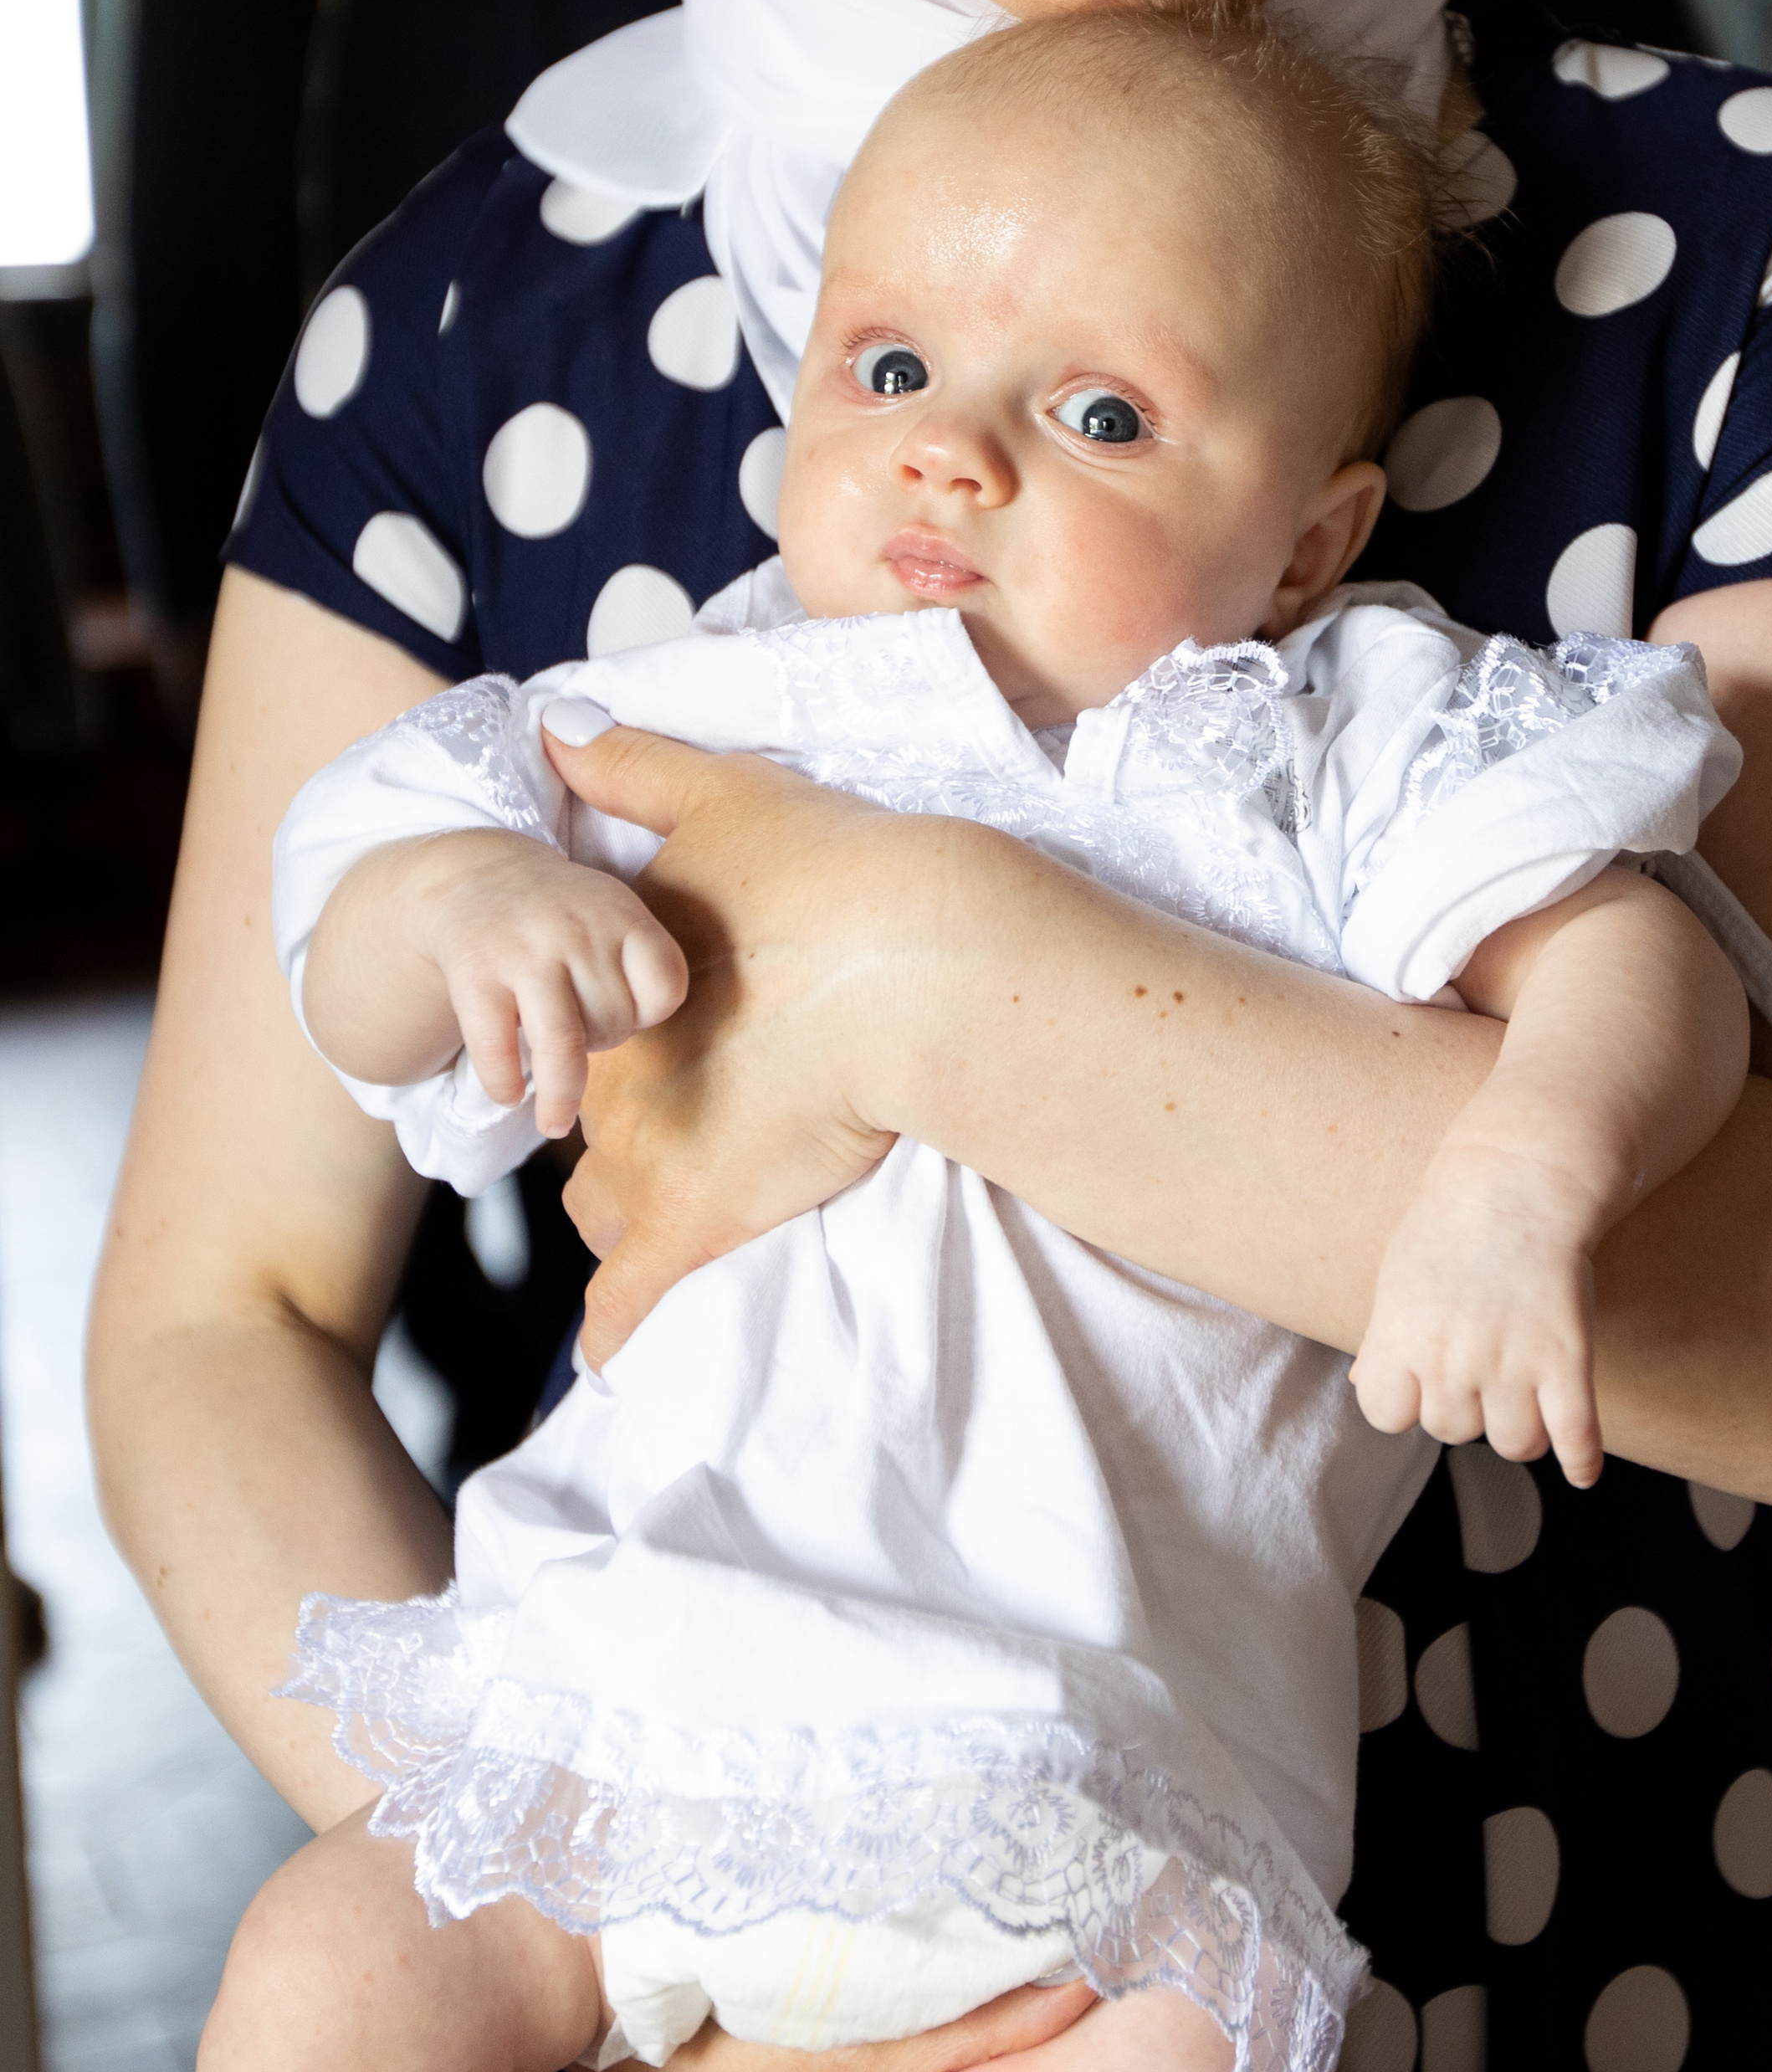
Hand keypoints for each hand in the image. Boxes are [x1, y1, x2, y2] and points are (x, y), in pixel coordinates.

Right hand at [421, 833, 688, 1139]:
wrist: (473, 878)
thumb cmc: (560, 917)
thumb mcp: (612, 913)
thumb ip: (637, 965)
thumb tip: (647, 1050)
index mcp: (621, 913)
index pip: (665, 986)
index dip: (651, 1014)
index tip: (631, 1015)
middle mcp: (575, 929)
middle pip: (614, 1020)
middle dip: (603, 1041)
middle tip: (582, 1036)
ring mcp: (523, 951)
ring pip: (564, 1045)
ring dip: (562, 1095)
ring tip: (556, 1122)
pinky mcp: (475, 973)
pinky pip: (497, 1048)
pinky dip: (505, 1083)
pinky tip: (511, 1094)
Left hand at [542, 727, 938, 1362]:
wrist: (918, 955)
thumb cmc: (831, 872)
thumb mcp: (722, 793)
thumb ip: (635, 764)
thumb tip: (554, 721)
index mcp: (623, 987)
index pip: (581, 1036)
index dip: (618, 1045)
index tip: (666, 1048)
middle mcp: (618, 1076)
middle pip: (585, 1124)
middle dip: (622, 1132)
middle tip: (691, 1125)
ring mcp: (652, 1158)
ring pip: (596, 1212)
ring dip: (627, 1216)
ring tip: (678, 1219)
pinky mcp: (698, 1225)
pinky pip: (624, 1311)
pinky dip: (620, 1332)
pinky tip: (623, 1350)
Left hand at [1348, 1127, 1605, 1488]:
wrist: (1519, 1181)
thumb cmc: (1451, 1223)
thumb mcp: (1396, 1276)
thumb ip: (1383, 1340)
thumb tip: (1361, 1388)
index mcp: (1401, 1337)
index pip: (1385, 1415)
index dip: (1406, 1402)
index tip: (1423, 1382)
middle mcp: (1450, 1360)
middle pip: (1452, 1430)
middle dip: (1466, 1408)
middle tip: (1483, 1369)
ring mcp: (1511, 1364)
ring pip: (1513, 1443)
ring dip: (1521, 1430)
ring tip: (1527, 1402)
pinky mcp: (1566, 1360)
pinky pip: (1574, 1434)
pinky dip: (1581, 1459)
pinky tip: (1583, 1470)